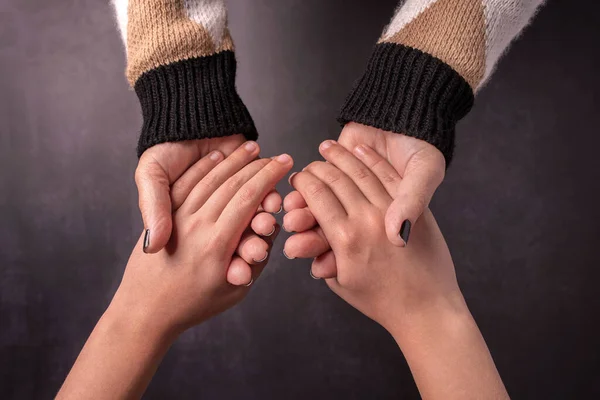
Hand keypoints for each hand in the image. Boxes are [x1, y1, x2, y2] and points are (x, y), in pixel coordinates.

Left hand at [118, 146, 292, 334]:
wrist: (143, 310)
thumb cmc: (192, 306)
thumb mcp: (232, 294)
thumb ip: (254, 262)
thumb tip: (267, 234)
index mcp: (217, 245)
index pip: (248, 198)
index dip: (269, 177)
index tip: (285, 165)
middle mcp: (197, 226)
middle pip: (233, 184)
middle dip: (258, 166)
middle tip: (276, 155)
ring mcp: (178, 217)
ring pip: (210, 179)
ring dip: (233, 160)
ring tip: (251, 148)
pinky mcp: (164, 215)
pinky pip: (187, 183)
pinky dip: (203, 168)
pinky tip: (217, 157)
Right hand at [288, 142, 459, 328]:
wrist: (427, 306)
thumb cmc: (382, 301)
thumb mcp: (342, 284)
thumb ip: (320, 257)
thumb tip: (298, 242)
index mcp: (345, 239)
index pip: (317, 195)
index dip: (303, 182)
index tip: (297, 178)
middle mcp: (367, 219)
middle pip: (335, 179)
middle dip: (318, 167)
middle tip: (310, 163)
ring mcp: (392, 210)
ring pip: (360, 171)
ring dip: (340, 155)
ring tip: (327, 147)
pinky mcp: (414, 207)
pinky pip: (388, 175)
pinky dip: (371, 159)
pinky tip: (359, 149)